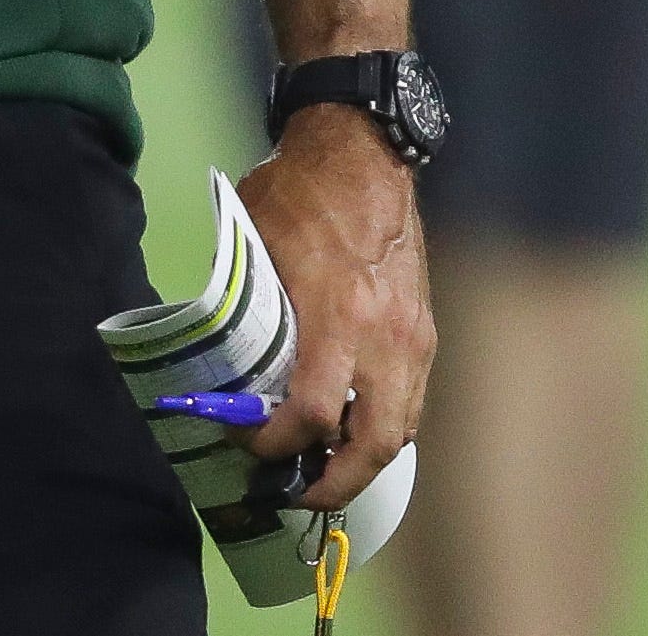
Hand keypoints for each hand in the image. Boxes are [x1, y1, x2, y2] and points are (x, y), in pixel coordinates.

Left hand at [233, 106, 434, 512]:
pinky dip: (382, 428)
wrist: (361, 153)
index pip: (310, 410)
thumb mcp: (253, 245)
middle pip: (371, 443)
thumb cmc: (296, 194)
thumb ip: (249, 309)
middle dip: (334, 482)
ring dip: (362, 463)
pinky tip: (350, 433)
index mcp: (337, 313)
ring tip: (322, 474)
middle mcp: (385, 336)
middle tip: (295, 494)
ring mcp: (414, 338)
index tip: (247, 448)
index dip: (276, 443)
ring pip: (399, 430)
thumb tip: (221, 365)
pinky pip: (411, 402)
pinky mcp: (426, 333)